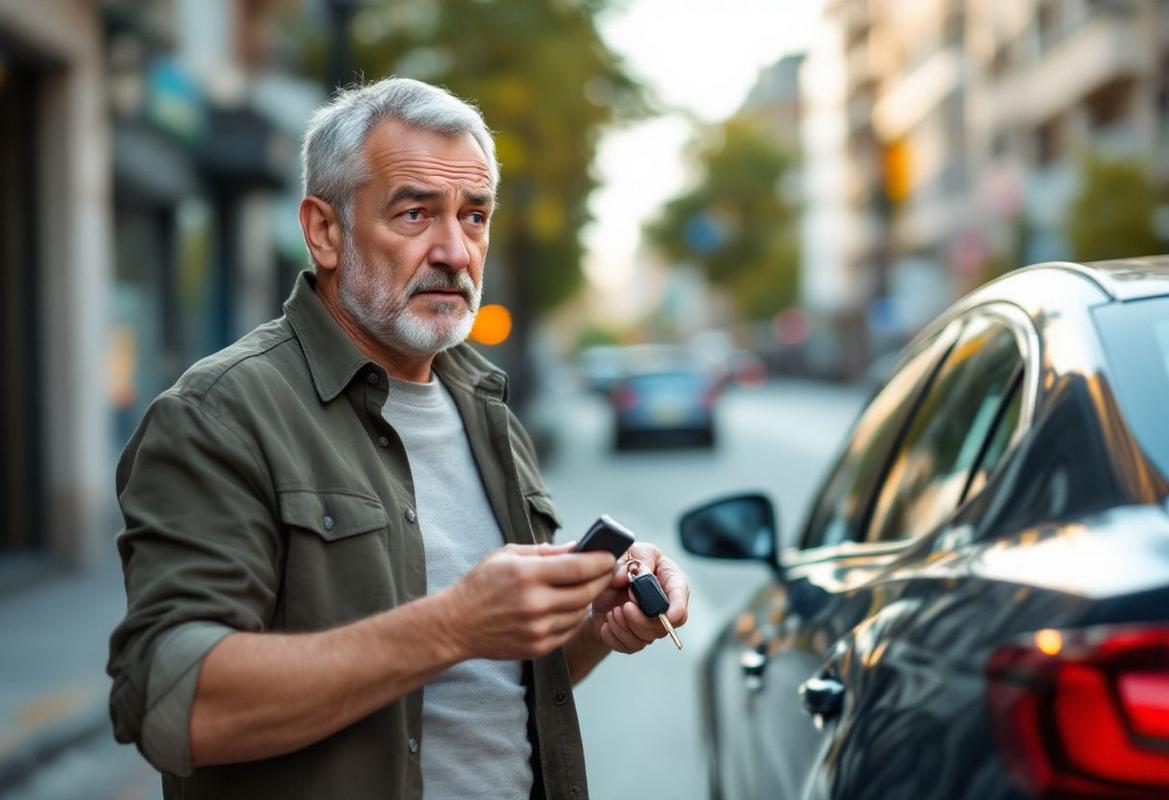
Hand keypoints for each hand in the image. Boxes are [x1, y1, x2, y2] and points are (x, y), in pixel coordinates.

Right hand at [445, 542, 615, 659]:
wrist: (457, 625)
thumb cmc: (481, 585)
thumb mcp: (507, 555)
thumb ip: (545, 552)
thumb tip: (578, 547)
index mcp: (527, 575)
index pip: (579, 568)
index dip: (600, 561)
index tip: (610, 555)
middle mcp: (535, 604)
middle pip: (586, 592)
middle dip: (601, 579)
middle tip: (606, 570)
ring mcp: (537, 629)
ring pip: (580, 612)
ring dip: (588, 598)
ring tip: (586, 586)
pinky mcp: (538, 647)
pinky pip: (569, 631)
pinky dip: (574, 617)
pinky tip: (569, 606)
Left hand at [588, 543, 689, 653]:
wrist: (599, 583)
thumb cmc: (623, 563)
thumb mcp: (628, 551)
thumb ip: (630, 560)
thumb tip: (626, 577)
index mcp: (670, 580)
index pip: (681, 599)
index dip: (677, 610)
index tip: (667, 615)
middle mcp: (664, 606)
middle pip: (663, 626)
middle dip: (640, 619)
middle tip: (624, 606)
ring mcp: (650, 624)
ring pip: (645, 639)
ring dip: (624, 626)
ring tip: (613, 611)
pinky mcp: (635, 637)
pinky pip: (628, 646)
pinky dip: (614, 636)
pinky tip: (607, 621)